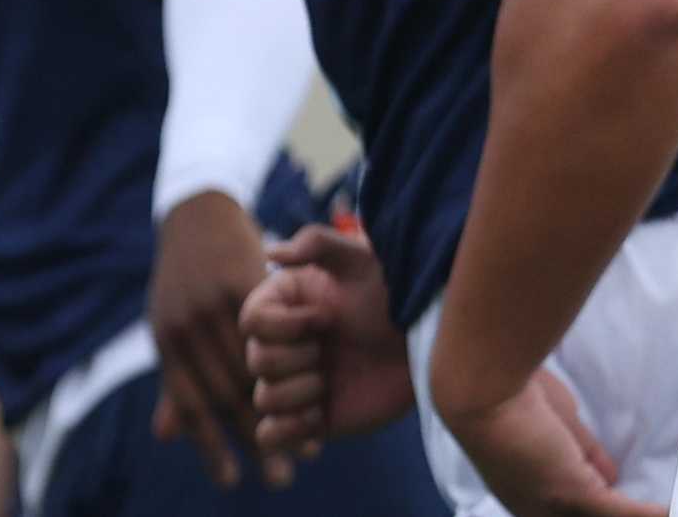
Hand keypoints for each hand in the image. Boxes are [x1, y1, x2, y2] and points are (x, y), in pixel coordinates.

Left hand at [148, 190, 290, 488]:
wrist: (195, 208)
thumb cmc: (182, 272)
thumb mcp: (170, 323)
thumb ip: (175, 379)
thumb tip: (165, 437)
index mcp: (167, 342)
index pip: (191, 405)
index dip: (212, 447)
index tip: (235, 483)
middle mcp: (185, 327)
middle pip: (227, 395)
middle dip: (256, 442)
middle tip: (282, 478)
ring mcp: (214, 304)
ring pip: (253, 369)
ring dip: (285, 411)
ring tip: (310, 443)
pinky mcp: (244, 281)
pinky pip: (273, 331)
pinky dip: (296, 365)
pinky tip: (319, 387)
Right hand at [241, 224, 414, 470]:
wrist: (426, 335)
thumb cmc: (396, 290)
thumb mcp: (361, 257)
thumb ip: (317, 243)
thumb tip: (271, 253)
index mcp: (286, 305)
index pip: (250, 321)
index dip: (284, 324)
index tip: (327, 316)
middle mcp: (285, 344)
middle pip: (255, 361)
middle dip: (295, 358)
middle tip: (330, 349)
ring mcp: (297, 382)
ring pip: (263, 400)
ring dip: (297, 392)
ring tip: (328, 381)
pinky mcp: (311, 418)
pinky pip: (271, 435)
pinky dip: (287, 430)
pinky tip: (320, 413)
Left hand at [434, 368, 664, 516]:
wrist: (483, 389)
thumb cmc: (510, 397)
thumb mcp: (557, 430)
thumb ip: (583, 454)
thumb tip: (613, 475)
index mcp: (528, 499)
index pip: (569, 516)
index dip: (600, 509)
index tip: (623, 500)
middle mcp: (539, 514)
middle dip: (620, 515)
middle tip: (659, 511)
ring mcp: (556, 509)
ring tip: (675, 511)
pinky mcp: (575, 493)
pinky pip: (625, 513)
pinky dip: (655, 513)